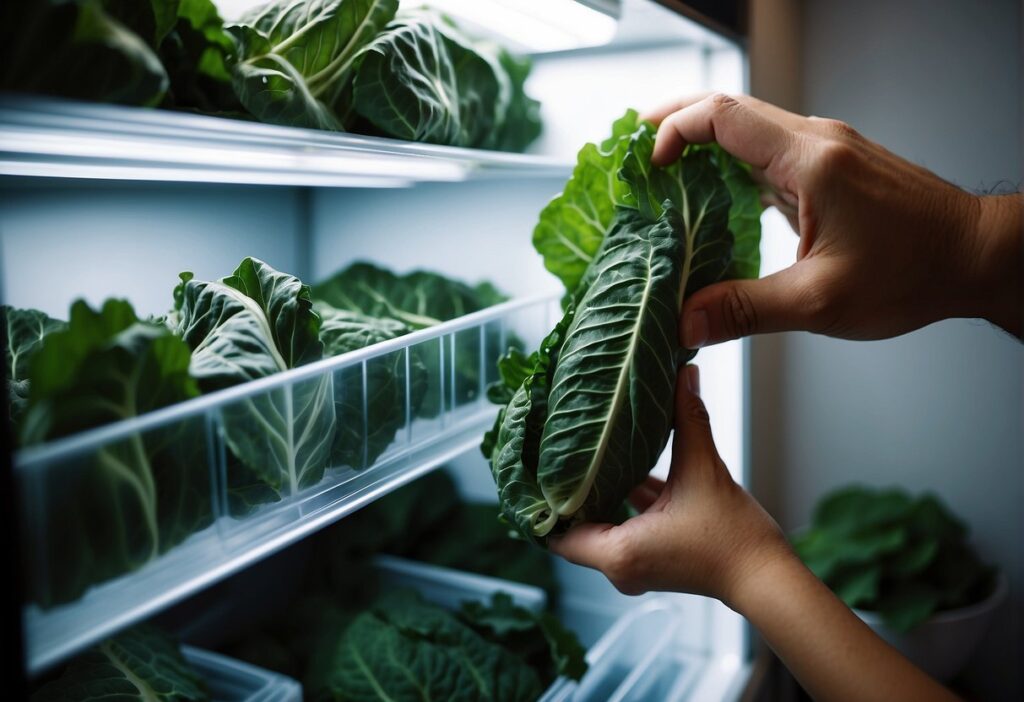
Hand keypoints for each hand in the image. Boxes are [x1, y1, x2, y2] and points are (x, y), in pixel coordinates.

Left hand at [552, 364, 958, 701]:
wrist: (768, 578)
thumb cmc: (734, 538)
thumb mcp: (704, 470)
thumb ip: (688, 419)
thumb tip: (684, 373)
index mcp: (617, 552)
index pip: (556, 533)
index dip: (541, 503)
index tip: (531, 471)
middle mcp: (619, 565)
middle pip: (575, 525)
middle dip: (568, 489)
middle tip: (554, 450)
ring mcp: (636, 563)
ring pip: (602, 522)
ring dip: (598, 491)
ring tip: (584, 452)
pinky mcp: (654, 556)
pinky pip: (627, 525)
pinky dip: (624, 500)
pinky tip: (625, 465)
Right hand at [643, 93, 1022, 345]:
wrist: (976, 256)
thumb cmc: (915, 272)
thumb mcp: (822, 300)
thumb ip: (746, 310)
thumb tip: (685, 323)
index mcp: (811, 161)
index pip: (724, 116)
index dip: (675, 131)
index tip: (648, 166)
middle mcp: (817, 142)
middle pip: (730, 108)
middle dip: (676, 124)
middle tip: (635, 152)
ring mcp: (826, 151)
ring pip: (749, 127)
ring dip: (703, 143)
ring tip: (663, 174)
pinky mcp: (832, 167)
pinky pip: (768, 151)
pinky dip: (731, 163)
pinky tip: (714, 195)